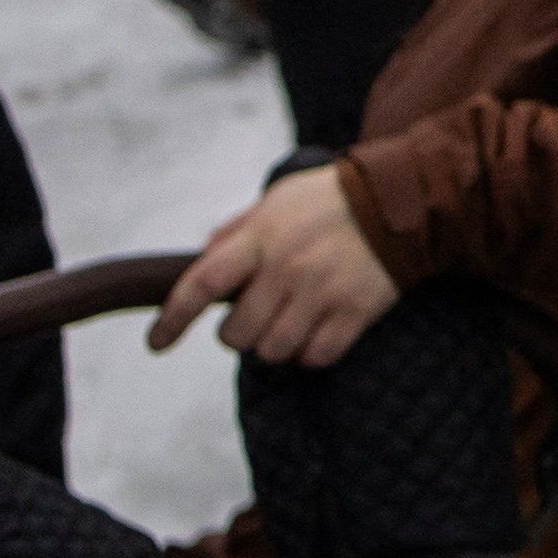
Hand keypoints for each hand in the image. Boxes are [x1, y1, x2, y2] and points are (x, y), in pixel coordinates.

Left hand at [151, 162, 408, 366]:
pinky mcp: (356, 311)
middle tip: (253, 320)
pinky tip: (317, 333)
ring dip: (274, 345)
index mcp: (261, 238)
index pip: (202, 284)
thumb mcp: (275, 201)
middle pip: (237, 333)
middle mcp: (288, 268)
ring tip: (288, 325)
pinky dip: (310, 353)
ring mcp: (323, 292)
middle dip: (237, 334)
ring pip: (274, 350)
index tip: (156, 343)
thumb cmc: (328, 200)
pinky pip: (317, 356)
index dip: (173, 318)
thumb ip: (235, 231)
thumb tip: (201, 261)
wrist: (400, 201)